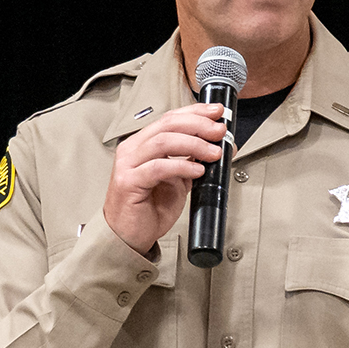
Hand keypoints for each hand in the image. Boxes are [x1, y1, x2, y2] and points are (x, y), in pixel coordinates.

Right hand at [101, 103, 226, 254]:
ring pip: (163, 141)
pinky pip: (158, 168)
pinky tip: (197, 170)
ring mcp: (128, 165)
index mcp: (142, 144)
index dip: (195, 112)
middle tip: (219, 131)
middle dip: (199, 124)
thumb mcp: (177, 180)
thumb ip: (192, 160)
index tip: (217, 112)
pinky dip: (181, 166)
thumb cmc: (149, 208)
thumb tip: (219, 146)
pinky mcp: (128, 182)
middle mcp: (132, 150)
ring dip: (194, 144)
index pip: (170, 118)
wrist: (128, 235)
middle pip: (168, 124)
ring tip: (214, 152)